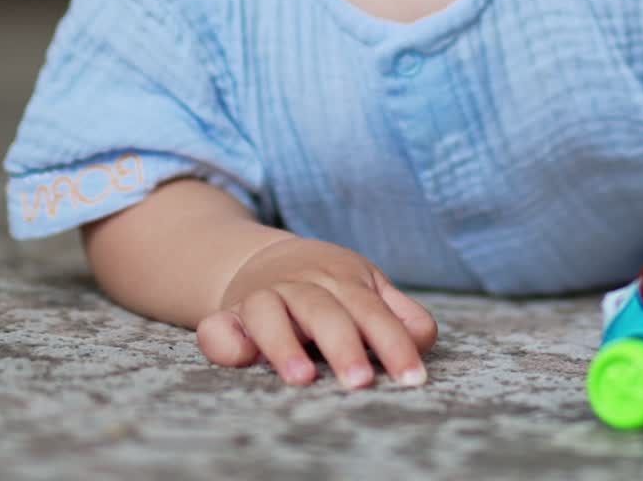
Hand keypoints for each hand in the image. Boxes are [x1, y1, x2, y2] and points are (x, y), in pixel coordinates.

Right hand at [195, 235, 437, 389]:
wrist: (267, 259)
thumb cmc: (330, 286)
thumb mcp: (366, 287)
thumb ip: (398, 314)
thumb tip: (424, 340)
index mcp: (343, 279)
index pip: (373, 311)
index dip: (393, 343)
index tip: (412, 378)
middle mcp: (303, 285)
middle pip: (324, 311)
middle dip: (343, 345)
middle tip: (361, 382)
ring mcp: (264, 297)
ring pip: (270, 313)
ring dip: (283, 344)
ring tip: (302, 379)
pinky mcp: (230, 315)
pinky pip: (219, 325)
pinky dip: (224, 339)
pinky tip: (239, 358)